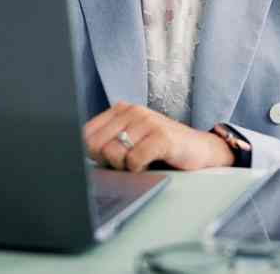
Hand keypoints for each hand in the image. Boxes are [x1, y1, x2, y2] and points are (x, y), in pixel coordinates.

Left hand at [83, 102, 233, 172]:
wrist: (200, 150)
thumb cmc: (161, 149)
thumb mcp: (131, 142)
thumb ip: (107, 144)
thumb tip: (78, 157)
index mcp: (120, 110)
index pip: (86, 134)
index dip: (93, 154)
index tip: (111, 159)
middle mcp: (131, 111)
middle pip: (96, 146)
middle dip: (108, 162)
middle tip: (128, 162)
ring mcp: (147, 121)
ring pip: (113, 153)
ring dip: (125, 167)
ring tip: (141, 162)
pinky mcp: (161, 136)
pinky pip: (133, 160)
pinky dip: (139, 169)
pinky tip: (150, 163)